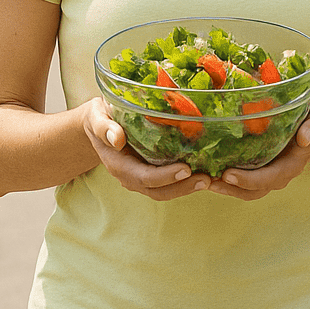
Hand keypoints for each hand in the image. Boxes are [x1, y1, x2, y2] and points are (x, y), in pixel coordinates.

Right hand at [81, 97, 211, 199]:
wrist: (97, 125)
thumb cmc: (98, 118)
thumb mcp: (97, 117)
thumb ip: (104, 127)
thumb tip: (117, 139)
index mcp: (119, 165)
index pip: (144, 177)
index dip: (166, 177)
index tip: (186, 169)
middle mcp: (131, 176)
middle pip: (159, 191)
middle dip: (183, 188)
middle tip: (207, 179)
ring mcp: (141, 177)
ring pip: (167, 190)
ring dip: (189, 187)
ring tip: (212, 179)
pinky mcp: (151, 171)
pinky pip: (169, 181)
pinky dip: (187, 180)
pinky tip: (206, 172)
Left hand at [208, 97, 309, 200]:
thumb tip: (305, 139)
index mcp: (293, 162)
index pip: (270, 177)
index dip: (249, 179)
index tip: (227, 174)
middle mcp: (280, 173)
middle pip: (255, 190)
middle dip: (231, 188)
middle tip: (208, 181)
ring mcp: (270, 172)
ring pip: (247, 190)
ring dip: (225, 188)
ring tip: (202, 181)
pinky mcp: (260, 167)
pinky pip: (243, 180)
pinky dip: (226, 180)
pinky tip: (208, 172)